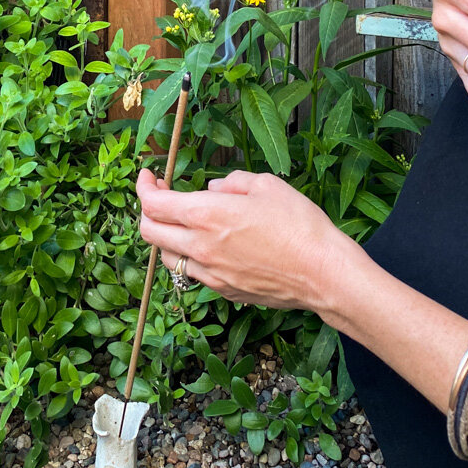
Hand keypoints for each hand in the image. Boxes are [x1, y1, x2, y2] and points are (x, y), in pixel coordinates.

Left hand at [136, 168, 356, 314]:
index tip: (149, 176)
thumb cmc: (299, 224)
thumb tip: (211, 189)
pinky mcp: (225, 292)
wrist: (323, 273)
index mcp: (207, 215)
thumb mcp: (266, 185)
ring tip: (182, 222)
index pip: (154, 204)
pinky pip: (194, 274)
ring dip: (166, 237)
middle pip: (150, 233)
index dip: (144, 187)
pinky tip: (209, 246)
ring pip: (168, 258)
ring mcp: (211, 275)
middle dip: (147, 211)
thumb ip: (230, 182)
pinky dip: (190, 258)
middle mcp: (201, 248)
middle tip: (160, 195)